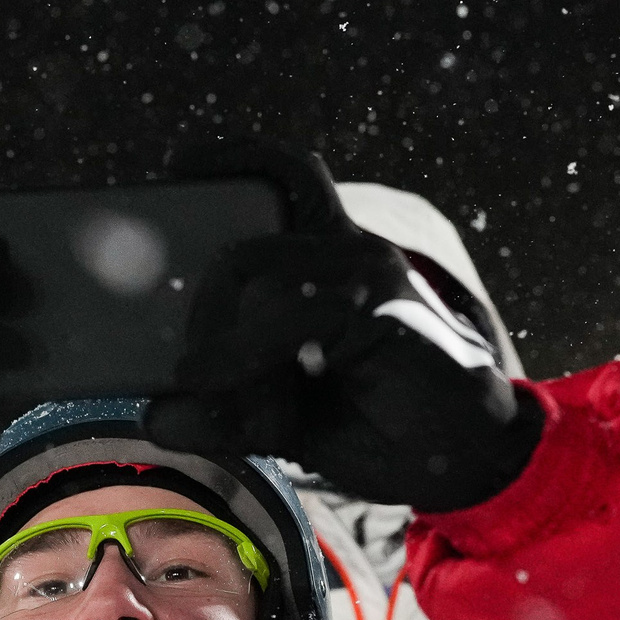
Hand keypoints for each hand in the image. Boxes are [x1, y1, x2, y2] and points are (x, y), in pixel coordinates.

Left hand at [143, 140, 542, 511]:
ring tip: (225, 399)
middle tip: (190, 376)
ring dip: (224, 348)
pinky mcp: (378, 302)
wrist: (464, 460)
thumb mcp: (282, 422)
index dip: (238, 158)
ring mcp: (367, 270)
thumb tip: (155, 414)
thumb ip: (224, 410)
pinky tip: (251, 400)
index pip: (289, 177)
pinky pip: (284, 315)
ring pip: (252, 277)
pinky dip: (248, 359)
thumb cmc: (380, 430)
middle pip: (240, 250)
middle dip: (199, 316)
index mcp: (333, 261)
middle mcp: (350, 251)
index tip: (181, 163)